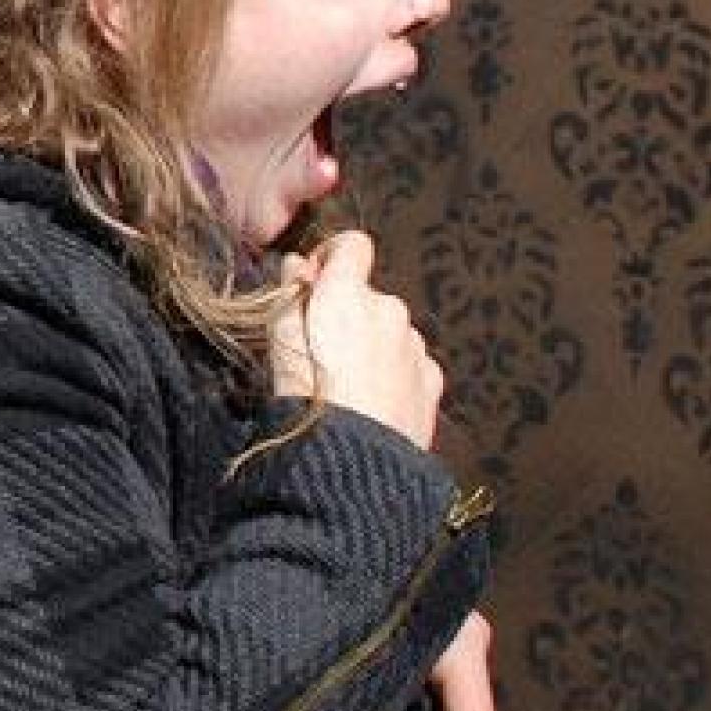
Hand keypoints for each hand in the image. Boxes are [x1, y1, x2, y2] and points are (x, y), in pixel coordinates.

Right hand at [269, 230, 442, 448]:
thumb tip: (297, 266)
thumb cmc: (307, 402)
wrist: (353, 465)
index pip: (353, 245)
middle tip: (321, 354)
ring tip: (348, 388)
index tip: (314, 283)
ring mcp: (415, 347)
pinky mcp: (431, 380)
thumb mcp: (280, 343)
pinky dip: (393, 375)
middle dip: (348, 315)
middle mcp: (390, 311)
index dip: (333, 259)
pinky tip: (373, 404)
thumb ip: (290, 296)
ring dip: (371, 347)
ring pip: (390, 333)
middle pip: (368, 297)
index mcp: (349, 295)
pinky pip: (410, 364)